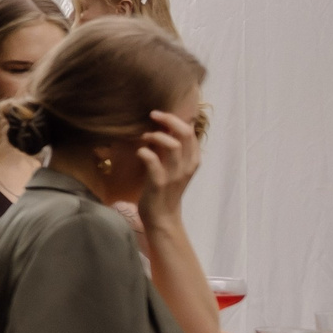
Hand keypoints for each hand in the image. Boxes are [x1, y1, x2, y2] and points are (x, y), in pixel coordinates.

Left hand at [134, 107, 201, 221]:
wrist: (162, 217)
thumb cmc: (165, 189)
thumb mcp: (175, 167)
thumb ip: (173, 149)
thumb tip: (166, 128)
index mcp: (193, 160)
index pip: (190, 131)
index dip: (175, 119)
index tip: (159, 115)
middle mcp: (187, 166)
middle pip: (185, 133)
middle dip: (168, 120)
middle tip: (152, 115)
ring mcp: (175, 175)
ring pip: (172, 145)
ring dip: (156, 136)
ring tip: (145, 137)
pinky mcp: (160, 183)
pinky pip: (153, 162)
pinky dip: (145, 152)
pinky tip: (139, 152)